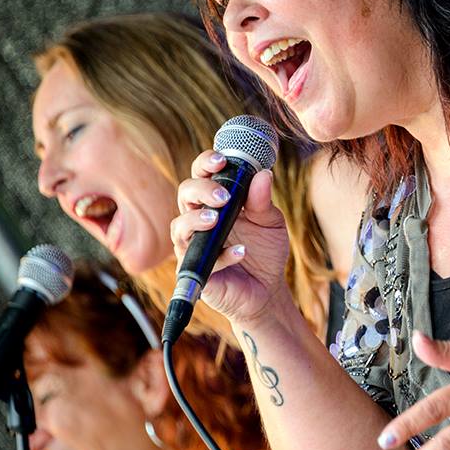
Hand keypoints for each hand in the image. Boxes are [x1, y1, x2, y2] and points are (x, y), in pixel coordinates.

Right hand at [170, 149, 289, 323]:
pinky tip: (240, 251)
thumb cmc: (265, 250)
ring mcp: (194, 245)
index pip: (201, 175)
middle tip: (224, 196)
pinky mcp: (197, 270)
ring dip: (196, 220)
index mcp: (215, 202)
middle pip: (185, 194)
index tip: (221, 160)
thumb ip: (263, 200)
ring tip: (216, 220)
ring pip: (179, 226)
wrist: (268, 288)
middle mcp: (198, 219)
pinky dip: (222, 255)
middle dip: (201, 190)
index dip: (206, 164)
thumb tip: (264, 174)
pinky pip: (201, 260)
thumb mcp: (271, 222)